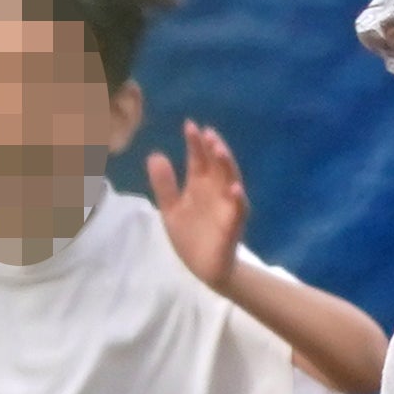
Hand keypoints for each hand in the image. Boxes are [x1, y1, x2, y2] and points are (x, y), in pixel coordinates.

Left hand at [147, 119, 250, 294]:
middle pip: (216, 165)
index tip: (190, 125)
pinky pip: (238, 209)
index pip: (198, 159)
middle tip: (207, 133)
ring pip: (230, 181)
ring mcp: (226, 206)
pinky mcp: (233, 224)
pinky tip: (235, 189)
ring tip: (220, 150)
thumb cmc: (190, 236)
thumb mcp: (170, 209)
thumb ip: (164, 184)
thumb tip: (155, 154)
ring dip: (227, 166)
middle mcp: (215, 191)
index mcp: (200, 185)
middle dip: (213, 149)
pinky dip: (238, 199)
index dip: (195, 143)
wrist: (203, 268)